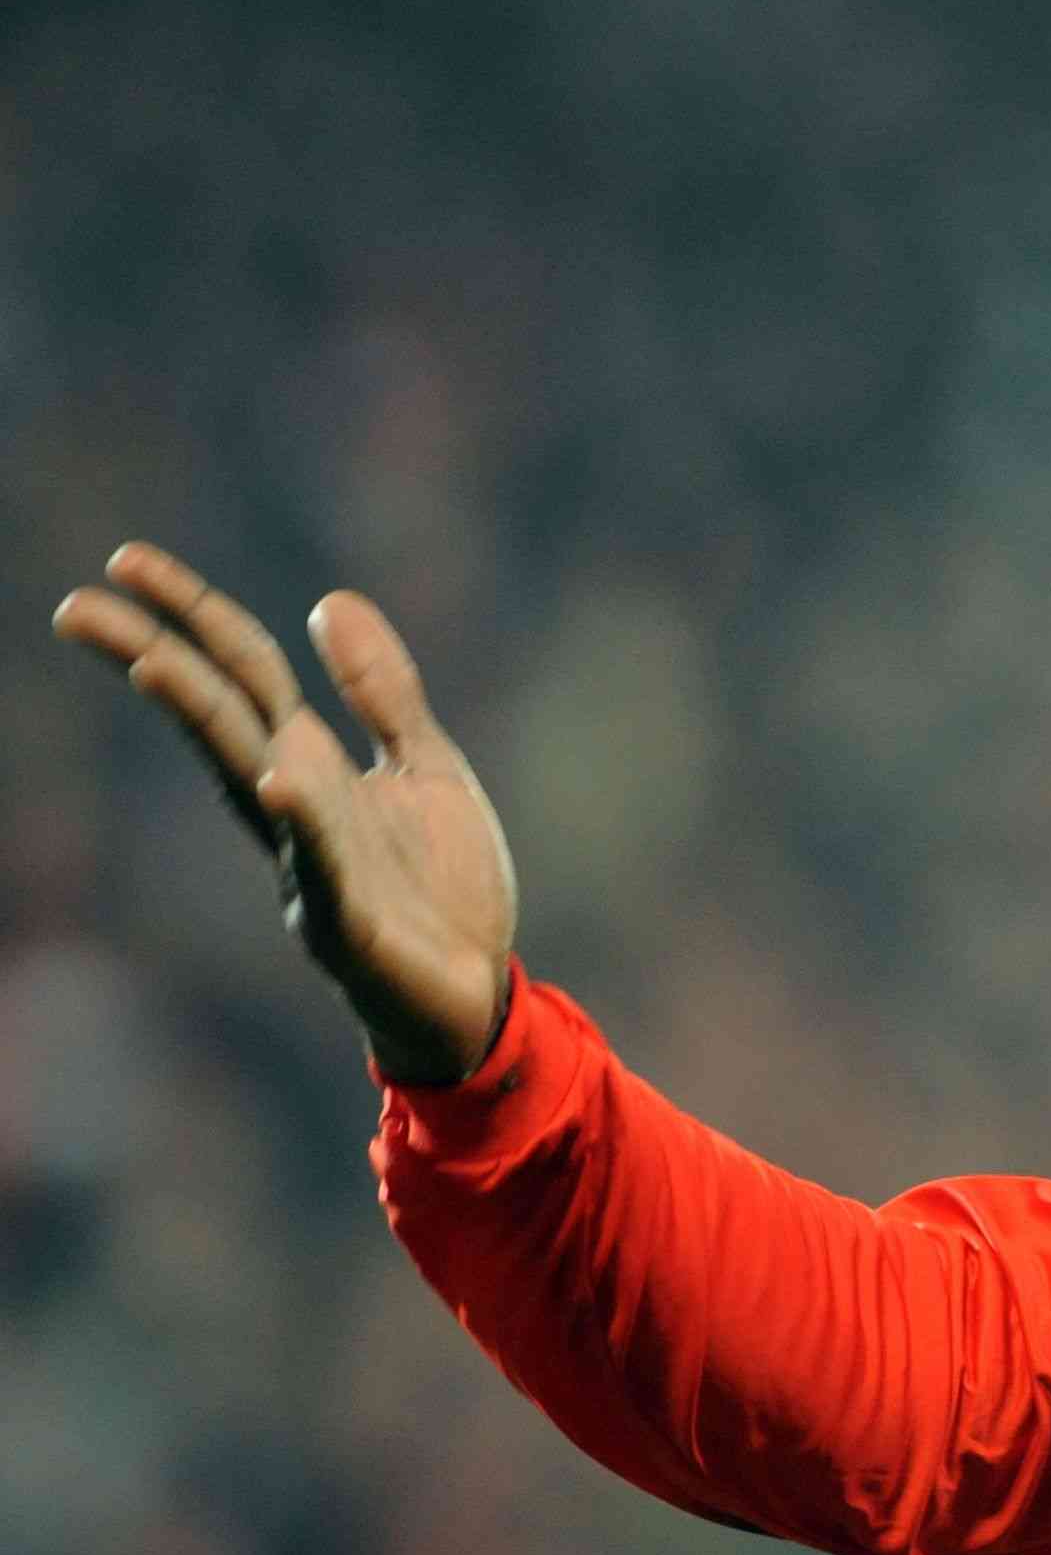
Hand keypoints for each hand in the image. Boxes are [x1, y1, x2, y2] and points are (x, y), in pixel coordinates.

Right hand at [51, 543, 517, 1085]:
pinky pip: (322, 866)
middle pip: (216, 719)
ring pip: (250, 782)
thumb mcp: (422, 766)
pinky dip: (304, 823)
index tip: (125, 559)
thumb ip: (381, 692)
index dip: (192, 615)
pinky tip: (279, 780)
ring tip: (154, 664)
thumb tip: (328, 600)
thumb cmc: (440, 885)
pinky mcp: (348, 922)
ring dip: (203, 724)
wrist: (474, 994)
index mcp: (308, 766)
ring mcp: (310, 863)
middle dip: (152, 659)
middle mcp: (291, 808)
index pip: (242, 674)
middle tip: (72, 607)